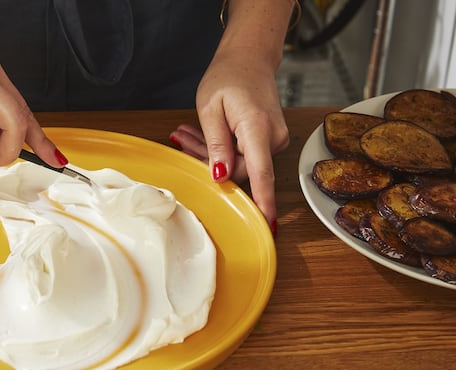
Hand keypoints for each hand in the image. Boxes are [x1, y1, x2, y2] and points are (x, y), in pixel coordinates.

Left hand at [169, 47, 288, 230]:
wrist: (249, 58)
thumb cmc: (229, 77)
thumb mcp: (210, 108)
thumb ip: (215, 144)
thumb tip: (220, 175)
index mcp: (257, 128)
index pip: (260, 173)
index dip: (262, 201)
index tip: (267, 226)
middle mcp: (272, 137)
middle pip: (239, 169)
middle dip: (207, 161)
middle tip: (181, 138)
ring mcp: (274, 140)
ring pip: (239, 163)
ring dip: (210, 153)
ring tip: (186, 133)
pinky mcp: (269, 140)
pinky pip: (243, 154)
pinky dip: (221, 148)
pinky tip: (201, 136)